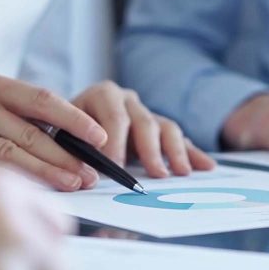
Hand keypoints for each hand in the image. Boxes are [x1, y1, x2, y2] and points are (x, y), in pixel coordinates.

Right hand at [0, 73, 107, 190]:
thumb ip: (7, 110)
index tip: (99, 135)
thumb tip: (56, 136)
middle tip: (90, 174)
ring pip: (10, 154)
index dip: (73, 118)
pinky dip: (4, 184)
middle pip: (31, 132)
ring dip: (45, 173)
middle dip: (66, 156)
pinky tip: (24, 197)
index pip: (42, 99)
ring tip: (71, 185)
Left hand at [72, 81, 215, 177]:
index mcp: (103, 95)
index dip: (116, 142)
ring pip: (166, 129)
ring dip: (175, 152)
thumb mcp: (62, 136)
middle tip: (155, 174)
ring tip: (180, 173)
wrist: (68, 124)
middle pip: (144, 122)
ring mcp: (146, 113)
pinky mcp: (159, 130)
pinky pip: (179, 141)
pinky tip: (206, 167)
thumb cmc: (63, 132)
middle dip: (150, 151)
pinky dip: (192, 154)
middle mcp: (128, 100)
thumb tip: (87, 174)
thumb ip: (73, 152)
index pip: (115, 116)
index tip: (115, 166)